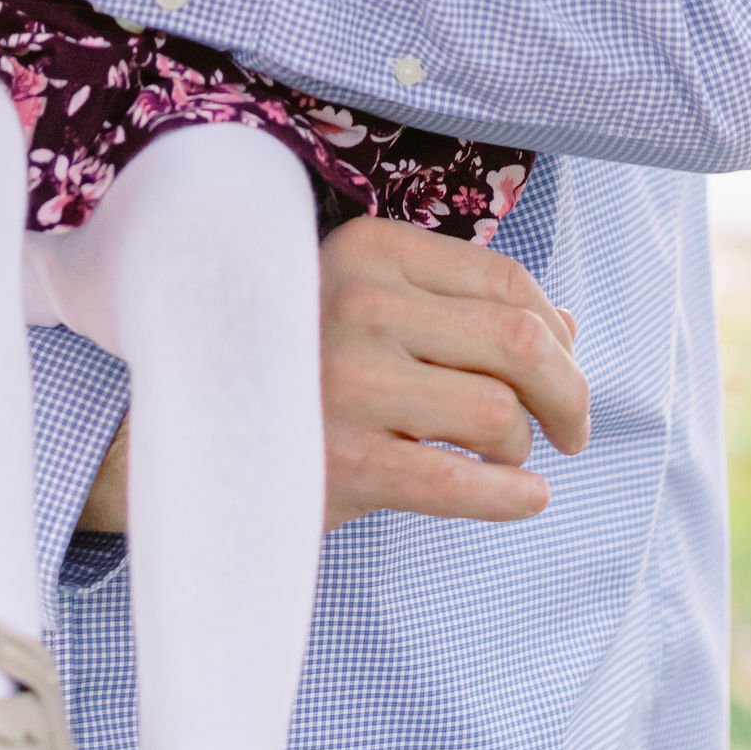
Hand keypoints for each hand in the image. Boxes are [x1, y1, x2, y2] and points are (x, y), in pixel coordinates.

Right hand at [74, 215, 586, 535]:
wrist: (179, 438)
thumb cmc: (291, 365)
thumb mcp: (364, 304)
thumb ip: (456, 304)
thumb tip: (564, 324)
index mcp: (366, 250)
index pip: (506, 280)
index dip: (555, 331)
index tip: (564, 370)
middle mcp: (356, 303)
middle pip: (520, 340)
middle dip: (568, 392)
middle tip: (571, 429)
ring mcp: (346, 382)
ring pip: (498, 412)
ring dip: (523, 447)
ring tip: (508, 460)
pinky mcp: (342, 461)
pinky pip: (460, 484)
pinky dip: (511, 497)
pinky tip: (523, 499)